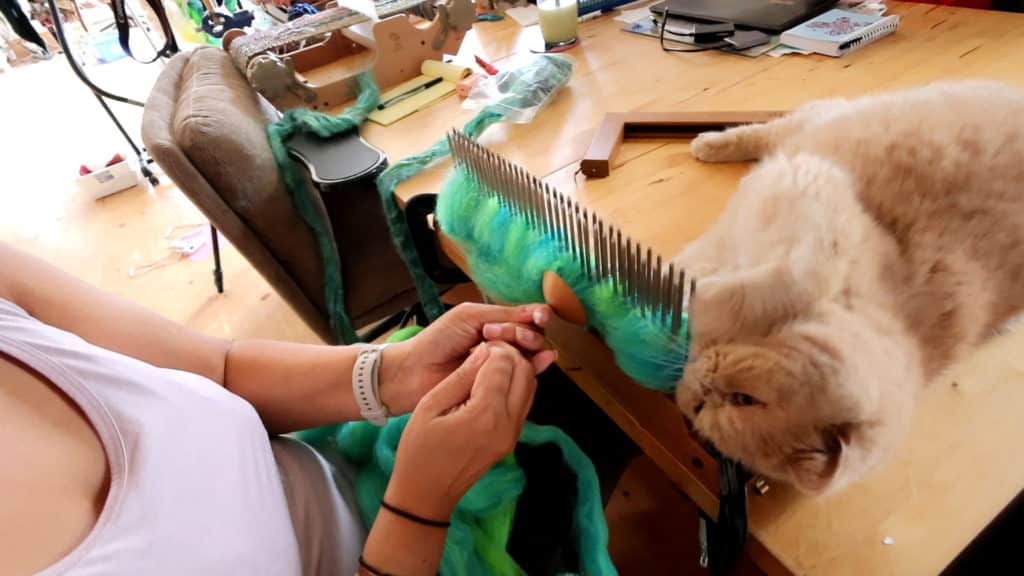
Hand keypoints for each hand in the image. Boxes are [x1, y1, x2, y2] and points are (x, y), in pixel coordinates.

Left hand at [380, 303, 555, 413]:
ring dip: (527, 348)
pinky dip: (536, 366)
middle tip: (493, 335)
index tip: (539, 317)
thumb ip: (505, 314)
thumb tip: (541, 312)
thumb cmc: (438, 340)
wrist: (416, 371)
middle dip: (523, 333)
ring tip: (502, 349)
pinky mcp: (500, 383)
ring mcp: (503, 363)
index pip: (527, 317)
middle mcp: (503, 341)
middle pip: (533, 334)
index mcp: (496, 321)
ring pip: (532, 353)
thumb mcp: (470, 317)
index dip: (536, 315)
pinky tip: (543, 361)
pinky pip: (525, 374)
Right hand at [383, 342, 536, 519]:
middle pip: (525, 372)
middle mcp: (508, 424)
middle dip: (509, 354)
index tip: (478, 344)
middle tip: (485, 351)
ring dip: (515, 369)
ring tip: (488, 365)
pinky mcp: (512, 440)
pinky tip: (492, 383)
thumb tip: (486, 350)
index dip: (493, 347)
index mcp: (486, 415)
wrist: (426, 494)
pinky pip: (523, 403)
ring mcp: (513, 435)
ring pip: (530, 386)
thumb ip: (462, 376)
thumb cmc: (419, 451)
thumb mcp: (431, 405)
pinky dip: (514, 386)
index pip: (504, 364)